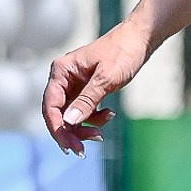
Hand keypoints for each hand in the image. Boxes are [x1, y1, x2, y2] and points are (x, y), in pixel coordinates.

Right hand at [44, 20, 149, 153]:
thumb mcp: (106, 78)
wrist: (140, 39)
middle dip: (70, 132)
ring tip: (101, 134)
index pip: (50, 105)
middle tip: (82, 150)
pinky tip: (109, 115)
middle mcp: (64, 78)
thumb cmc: (123, 52)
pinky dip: (94, 117)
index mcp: (61, 71)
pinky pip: (84, 109)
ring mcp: (75, 84)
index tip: (68, 145)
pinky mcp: (87, 89)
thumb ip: (87, 100)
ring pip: (71, 114)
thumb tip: (69, 122)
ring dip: (84, 126)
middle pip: (58, 113)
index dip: (57, 127)